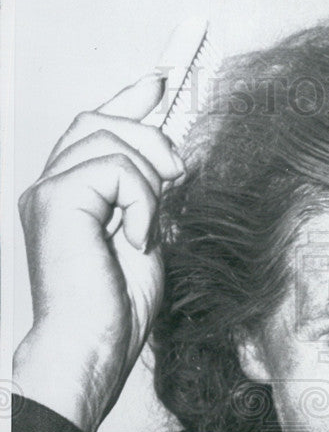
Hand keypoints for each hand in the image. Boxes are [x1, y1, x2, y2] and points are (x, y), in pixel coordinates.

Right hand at [13, 74, 184, 431]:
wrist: (91, 349)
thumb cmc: (115, 310)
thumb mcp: (146, 240)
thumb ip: (150, 198)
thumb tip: (171, 163)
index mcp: (69, 195)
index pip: (93, 129)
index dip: (126, 101)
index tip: (159, 82)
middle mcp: (49, 186)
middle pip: (98, 122)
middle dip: (148, 132)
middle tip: (177, 171)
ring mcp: (48, 190)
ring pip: (111, 141)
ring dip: (150, 179)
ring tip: (152, 227)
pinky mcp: (56, 200)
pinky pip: (116, 169)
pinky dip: (142, 202)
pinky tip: (139, 240)